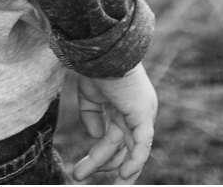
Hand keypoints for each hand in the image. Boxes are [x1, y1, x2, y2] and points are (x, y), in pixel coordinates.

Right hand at [66, 65, 156, 183]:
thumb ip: (92, 116)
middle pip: (122, 148)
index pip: (117, 139)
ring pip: (127, 150)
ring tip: (82, 176)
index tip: (82, 168)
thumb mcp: (89, 95)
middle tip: (79, 176)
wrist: (100, 49)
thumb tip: (95, 137)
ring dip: (108, 166)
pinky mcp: (143, 115)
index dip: (101, 155)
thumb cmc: (95, 66)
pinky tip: (124, 176)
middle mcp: (137, 113)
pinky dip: (134, 161)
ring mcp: (142, 114)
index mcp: (126, 107)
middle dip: (101, 164)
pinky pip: (141, 144)